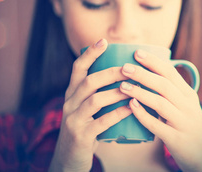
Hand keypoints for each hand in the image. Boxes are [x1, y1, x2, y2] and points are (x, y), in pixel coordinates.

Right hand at [49, 39, 131, 171]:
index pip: (77, 68)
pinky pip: (102, 122)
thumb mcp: (84, 108)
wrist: (67, 160)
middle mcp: (69, 103)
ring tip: (133, 87)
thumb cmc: (84, 128)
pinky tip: (131, 107)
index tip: (104, 41)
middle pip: (89, 81)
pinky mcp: (81, 136)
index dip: (90, 54)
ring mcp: (73, 119)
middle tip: (129, 68)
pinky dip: (118, 113)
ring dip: (116, 92)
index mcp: (71, 93)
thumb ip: (96, 93)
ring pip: (95, 99)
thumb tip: (121, 76)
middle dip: (111, 72)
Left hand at [119, 49, 201, 171]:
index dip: (153, 61)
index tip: (137, 53)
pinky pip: (157, 125)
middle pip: (164, 85)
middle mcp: (187, 105)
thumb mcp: (185, 104)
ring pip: (160, 103)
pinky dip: (143, 114)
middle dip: (143, 74)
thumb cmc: (187, 124)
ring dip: (140, 92)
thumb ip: (170, 89)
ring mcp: (183, 122)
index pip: (170, 72)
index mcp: (188, 93)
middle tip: (124, 67)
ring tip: (122, 86)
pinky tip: (131, 106)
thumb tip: (146, 71)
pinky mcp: (176, 139)